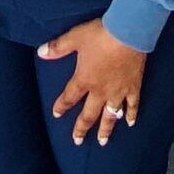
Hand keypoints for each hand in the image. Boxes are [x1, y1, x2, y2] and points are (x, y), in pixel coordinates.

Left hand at [37, 18, 146, 146]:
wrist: (129, 32)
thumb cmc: (100, 35)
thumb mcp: (74, 38)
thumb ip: (57, 47)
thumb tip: (40, 52)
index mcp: (84, 79)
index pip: (69, 97)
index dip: (62, 106)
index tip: (57, 114)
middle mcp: (100, 90)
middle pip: (89, 114)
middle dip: (82, 128)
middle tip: (77, 141)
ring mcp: (118, 91)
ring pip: (110, 115)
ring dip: (105, 129)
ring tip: (102, 141)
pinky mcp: (134, 86)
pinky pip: (132, 104)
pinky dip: (131, 114)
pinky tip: (130, 123)